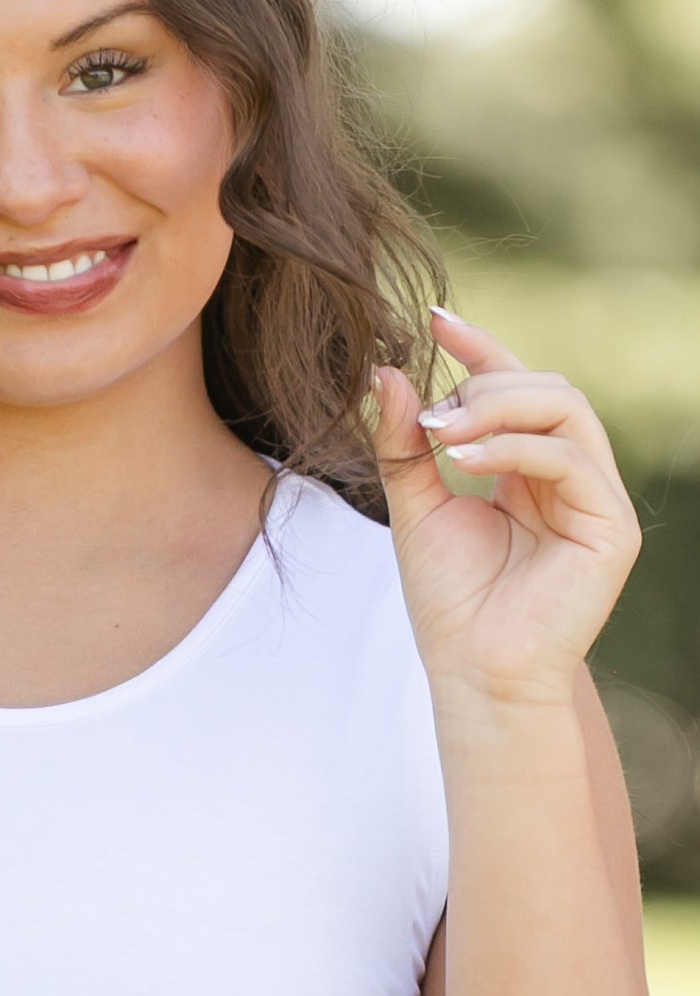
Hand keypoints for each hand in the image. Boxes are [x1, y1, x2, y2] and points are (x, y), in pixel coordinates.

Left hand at [371, 308, 642, 708]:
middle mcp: (571, 476)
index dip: (481, 348)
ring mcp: (597, 499)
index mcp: (530, 469)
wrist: (474, 675)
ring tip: (442, 432)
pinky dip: (515, 448)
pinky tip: (464, 461)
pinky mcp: (610, 527)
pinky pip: (570, 459)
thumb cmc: (450, 602)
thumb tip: (384, 371)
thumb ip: (404, 444)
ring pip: (565, 409)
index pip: (517, 387)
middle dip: (484, 385)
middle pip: (547, 387)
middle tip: (431, 415)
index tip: (433, 320)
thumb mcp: (415, 509)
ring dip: (498, 407)